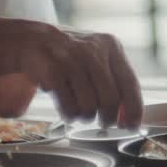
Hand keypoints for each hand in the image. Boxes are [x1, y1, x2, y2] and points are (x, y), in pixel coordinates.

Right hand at [15, 24, 142, 128]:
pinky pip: (69, 107)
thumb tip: (129, 116)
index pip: (130, 83)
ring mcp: (72, 60)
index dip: (134, 109)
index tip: (131, 126)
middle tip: (103, 122)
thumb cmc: (71, 55)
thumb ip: (116, 81)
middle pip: (110, 99)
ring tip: (80, 111)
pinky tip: (67, 109)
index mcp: (110, 46)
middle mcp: (93, 51)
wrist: (33, 40)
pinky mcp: (53, 71)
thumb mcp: (97, 57)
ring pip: (89, 106)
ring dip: (86, 117)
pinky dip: (70, 114)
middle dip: (108, 118)